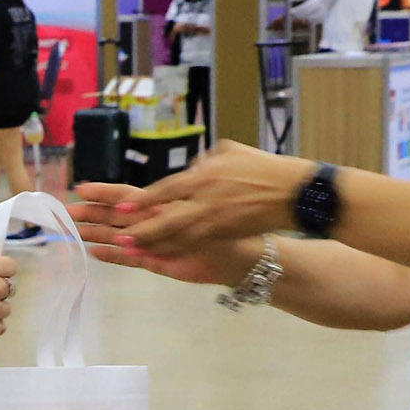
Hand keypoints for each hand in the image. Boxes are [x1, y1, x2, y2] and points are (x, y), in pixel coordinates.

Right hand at [70, 184, 258, 287]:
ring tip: (71, 232)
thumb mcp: (193, 209)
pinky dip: (113, 256)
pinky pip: (130, 259)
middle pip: (115, 216)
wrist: (237, 253)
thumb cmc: (220, 225)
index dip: (104, 192)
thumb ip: (167, 206)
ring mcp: (151, 243)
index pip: (125, 195)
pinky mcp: (155, 262)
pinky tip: (94, 253)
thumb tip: (144, 196)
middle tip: (66, 212)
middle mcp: (151, 222)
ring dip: (95, 234)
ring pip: (117, 236)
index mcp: (159, 205)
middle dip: (91, 213)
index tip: (82, 188)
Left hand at [123, 142, 306, 251]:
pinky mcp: (224, 234)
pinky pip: (195, 245)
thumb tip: (192, 168)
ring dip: (153, 245)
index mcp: (203, 177)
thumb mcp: (230, 153)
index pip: (166, 189)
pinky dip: (175, 251)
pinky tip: (159, 256)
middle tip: (120, 236)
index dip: (143, 201)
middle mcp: (205, 201)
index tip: (123, 207)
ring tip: (130, 249)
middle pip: (166, 219)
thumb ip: (206, 162)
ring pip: (177, 237)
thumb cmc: (261, 167)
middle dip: (141, 230)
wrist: (290, 192)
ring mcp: (214, 220)